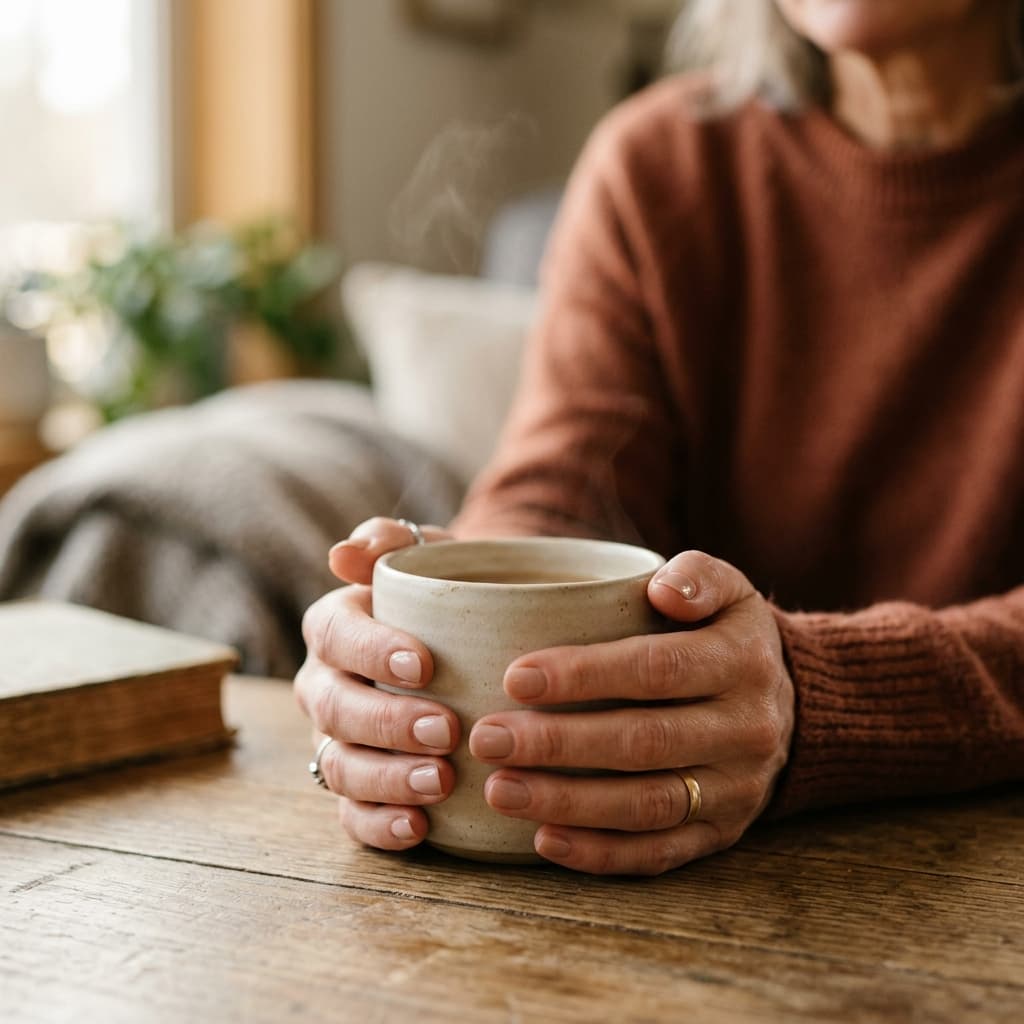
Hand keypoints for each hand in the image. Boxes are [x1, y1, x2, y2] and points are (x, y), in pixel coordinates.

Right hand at [293, 517, 453, 849]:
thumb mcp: (435, 556)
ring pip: (341, 766)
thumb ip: (393, 542)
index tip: (425, 663)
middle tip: (446, 729)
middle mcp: (325, 685)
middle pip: (333, 708)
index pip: (334, 634)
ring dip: (388, 778)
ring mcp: (337, 741)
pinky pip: (354, 814)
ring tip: (442, 782)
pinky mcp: (358, 788)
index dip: (371, 651)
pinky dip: (381, 825)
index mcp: (335, 626)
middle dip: (386, 722)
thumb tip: (346, 552)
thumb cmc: (453, 593)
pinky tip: (420, 828)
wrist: (480, 636)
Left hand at [470, 550, 794, 874]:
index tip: (516, 678)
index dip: (585, 675)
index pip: (657, 669)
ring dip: (568, 802)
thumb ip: (696, 576)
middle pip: (644, 742)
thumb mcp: (726, 589)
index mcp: (740, 662)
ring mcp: (736, 789)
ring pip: (647, 805)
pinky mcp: (720, 832)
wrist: (786, 704)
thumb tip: (662, 590)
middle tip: (487, 739)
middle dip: (560, 744)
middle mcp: (746, 730)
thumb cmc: (724, 635)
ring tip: (500, 791)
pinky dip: (600, 853)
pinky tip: (543, 839)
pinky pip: (659, 853)